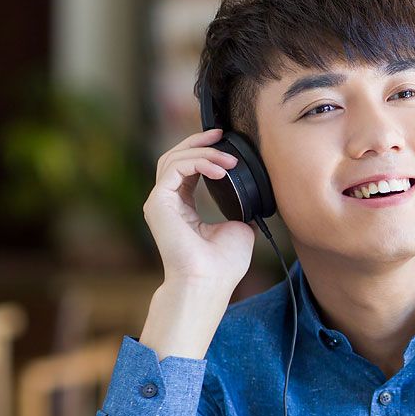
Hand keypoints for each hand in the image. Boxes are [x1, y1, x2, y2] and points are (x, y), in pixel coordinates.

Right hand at [143, 128, 254, 291]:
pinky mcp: (158, 203)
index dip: (204, 151)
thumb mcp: (239, 228)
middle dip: (199, 142)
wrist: (209, 282)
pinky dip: (198, 163)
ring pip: (173, 159)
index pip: (187, 168)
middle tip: (221, 134)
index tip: (225, 141)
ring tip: (228, 159)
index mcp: (182, 207)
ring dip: (203, 152)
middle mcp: (167, 202)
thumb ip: (240, 209)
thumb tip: (256, 199)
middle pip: (175, 157)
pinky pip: (176, 169)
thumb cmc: (223, 264)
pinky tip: (220, 169)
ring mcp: (159, 202)